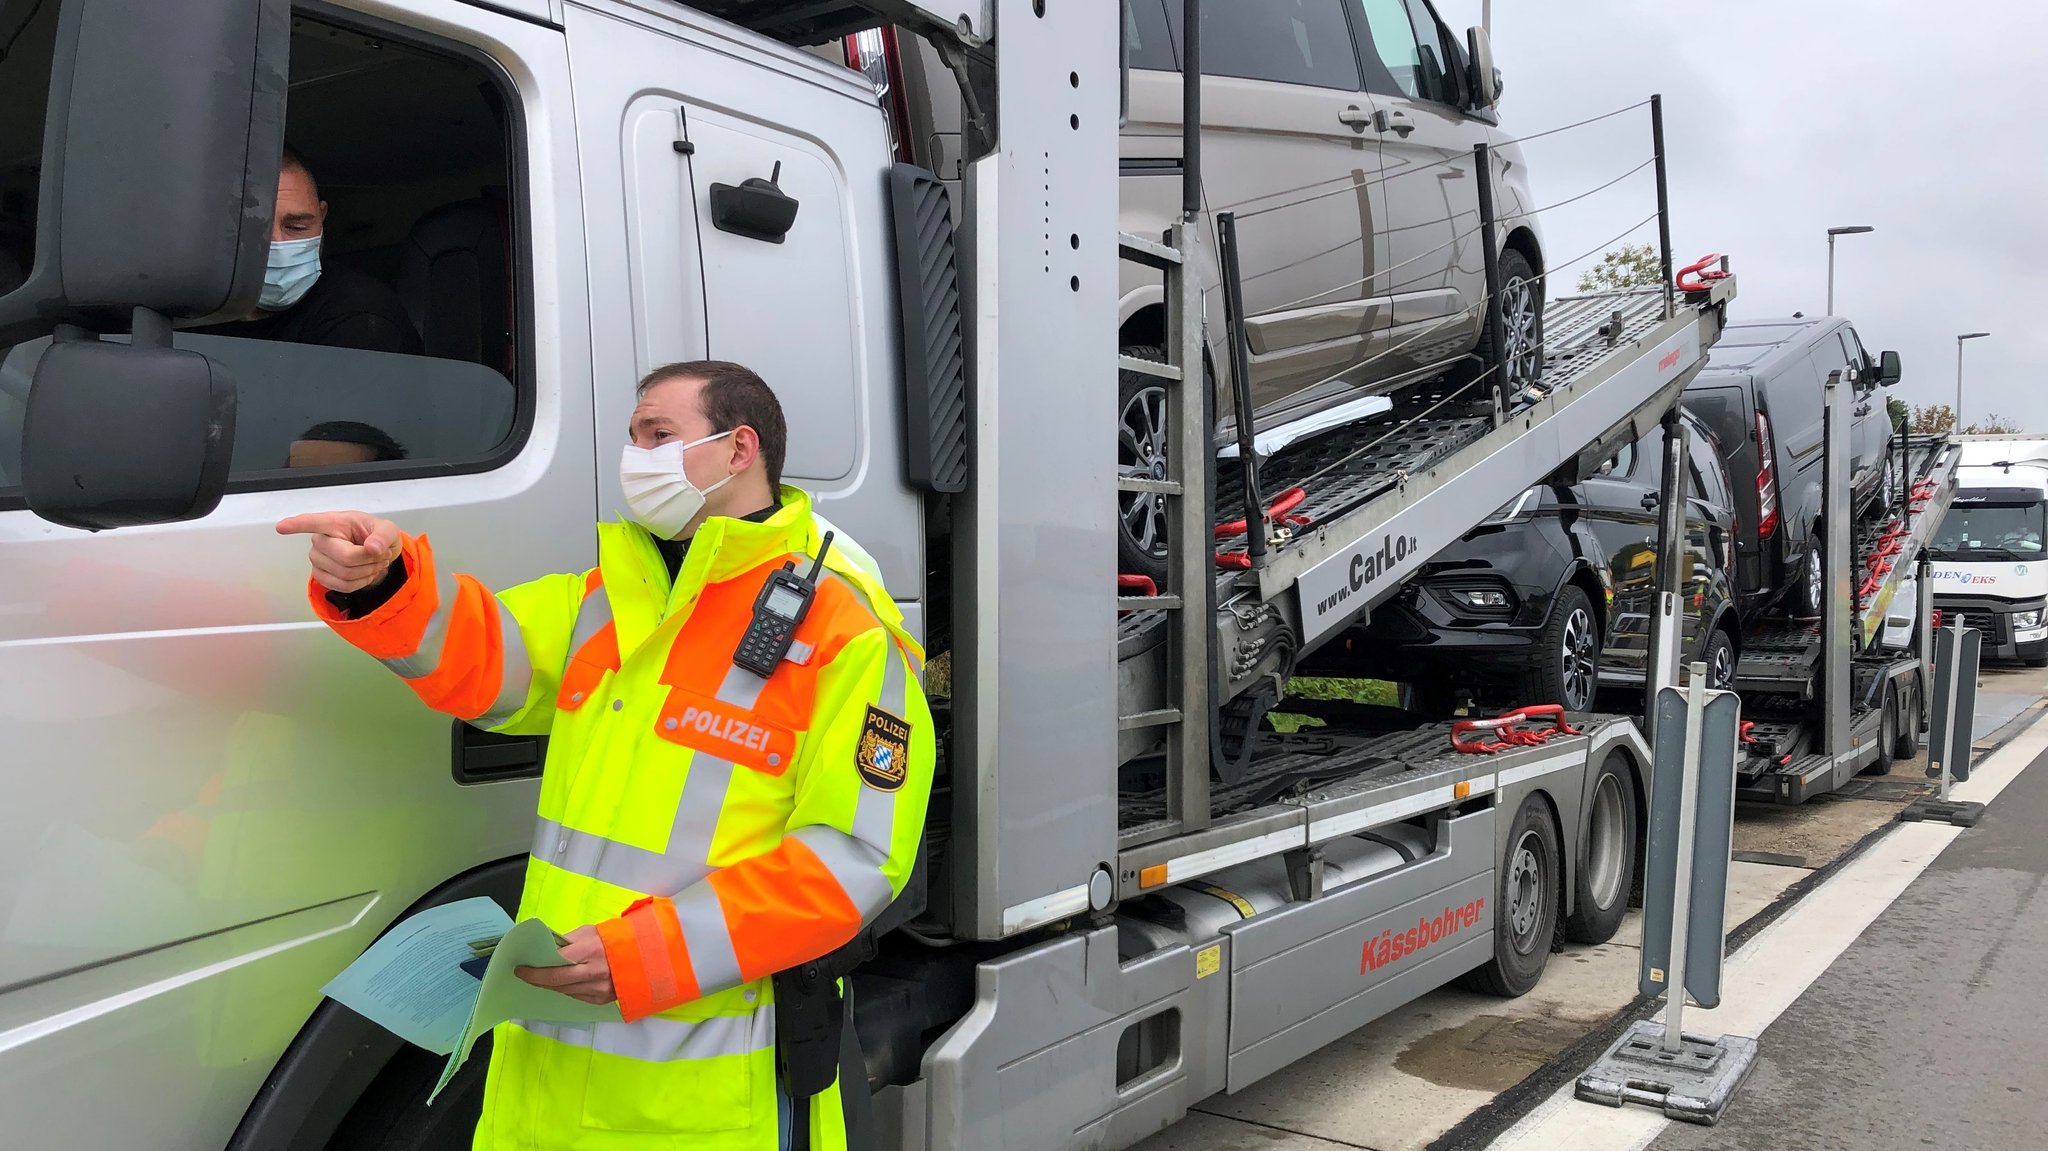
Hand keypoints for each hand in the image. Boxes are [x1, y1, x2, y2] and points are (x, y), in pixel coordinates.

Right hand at [276, 511, 403, 592]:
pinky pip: (343, 586)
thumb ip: (383, 536)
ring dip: (368, 571)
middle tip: (380, 554)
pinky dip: (361, 582)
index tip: (281, 527)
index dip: (296, 525)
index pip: (312, 522)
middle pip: (345, 558)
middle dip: (370, 559)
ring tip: (374, 562)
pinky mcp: (321, 575)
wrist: (378, 553)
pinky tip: (365, 572)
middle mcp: (321, 540)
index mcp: (335, 522)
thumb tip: (373, 548)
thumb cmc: (376, 536)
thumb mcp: (388, 530)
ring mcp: (318, 559)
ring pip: (345, 574)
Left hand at [514, 925, 615, 1004]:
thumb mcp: (591, 932)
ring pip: (564, 990)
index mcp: (590, 951)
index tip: (521, 967)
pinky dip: (565, 989)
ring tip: (540, 978)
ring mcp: (598, 989)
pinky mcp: (601, 999)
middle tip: (523, 975)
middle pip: (556, 980)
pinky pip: (575, 996)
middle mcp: (594, 972)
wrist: (643, 956)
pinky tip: (560, 983)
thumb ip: (568, 942)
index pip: (555, 962)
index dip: (535, 968)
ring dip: (549, 985)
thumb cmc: (615, 939)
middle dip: (536, 978)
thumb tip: (547, 950)